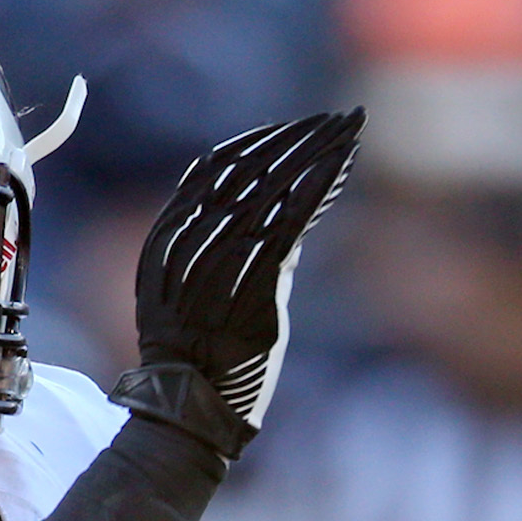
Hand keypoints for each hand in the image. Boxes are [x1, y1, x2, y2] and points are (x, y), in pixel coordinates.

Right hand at [111, 109, 363, 461]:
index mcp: (172, 234)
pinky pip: (293, 216)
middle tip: (338, 118)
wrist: (191, 403)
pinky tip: (343, 163)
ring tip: (349, 130)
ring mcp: (224, 254)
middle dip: (299, 137)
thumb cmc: (201, 355)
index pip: (218, 168)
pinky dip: (320, 185)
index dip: (261, 141)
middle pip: (253, 167)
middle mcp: (195, 236)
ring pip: (276, 184)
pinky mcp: (257, 275)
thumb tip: (281, 214)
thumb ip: (233, 247)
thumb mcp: (196, 290)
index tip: (296, 127)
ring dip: (317, 152)